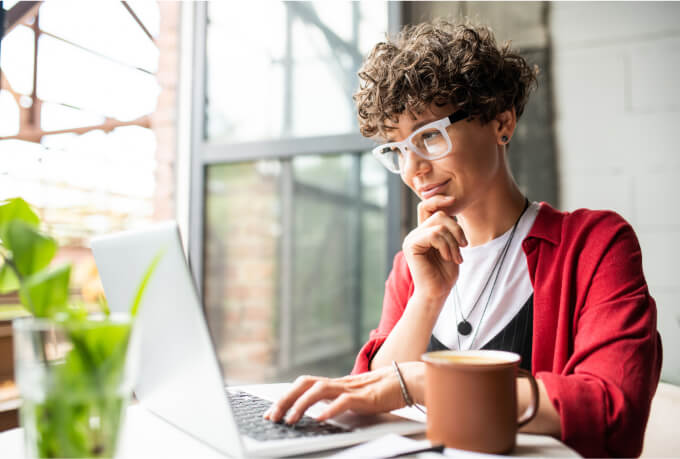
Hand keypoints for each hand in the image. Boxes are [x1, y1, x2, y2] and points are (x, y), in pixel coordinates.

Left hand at [263, 362, 423, 423]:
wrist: (405, 382)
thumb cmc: (380, 392)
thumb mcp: (351, 398)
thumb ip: (334, 402)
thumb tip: (315, 412)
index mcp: (333, 384)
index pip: (303, 385)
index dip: (285, 397)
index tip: (271, 412)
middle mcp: (338, 383)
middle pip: (304, 384)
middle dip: (285, 399)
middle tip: (272, 416)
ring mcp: (350, 388)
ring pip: (319, 391)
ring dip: (301, 405)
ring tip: (291, 420)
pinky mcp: (363, 397)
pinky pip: (343, 401)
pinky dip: (330, 409)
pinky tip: (320, 418)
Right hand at [402, 195, 466, 301]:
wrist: (437, 292)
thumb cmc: (445, 272)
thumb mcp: (451, 245)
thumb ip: (448, 228)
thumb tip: (451, 208)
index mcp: (424, 231)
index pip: (427, 206)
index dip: (439, 199)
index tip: (454, 200)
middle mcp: (415, 233)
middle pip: (439, 214)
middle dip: (457, 229)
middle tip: (463, 246)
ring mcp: (411, 238)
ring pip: (439, 224)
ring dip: (453, 241)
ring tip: (455, 256)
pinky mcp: (411, 245)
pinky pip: (434, 234)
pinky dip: (446, 245)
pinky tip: (448, 257)